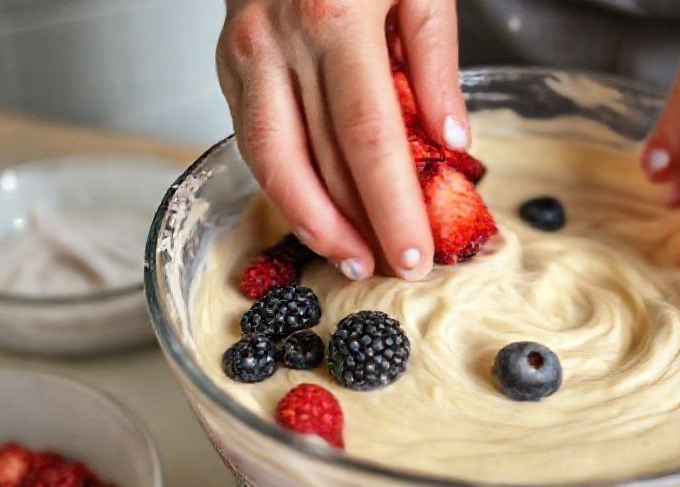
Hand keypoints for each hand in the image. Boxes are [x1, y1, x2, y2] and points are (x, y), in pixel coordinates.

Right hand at [216, 0, 468, 280]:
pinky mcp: (227, 63)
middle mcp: (278, 43)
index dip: (392, 207)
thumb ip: (436, 59)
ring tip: (350, 257)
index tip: (415, 254)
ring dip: (310, 222)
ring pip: (270, 163)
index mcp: (335, 18)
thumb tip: (452, 140)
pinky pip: (252, 139)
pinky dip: (284, 184)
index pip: (368, 140)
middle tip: (389, 269)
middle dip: (356, 229)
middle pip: (316, 163)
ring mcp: (244, 54)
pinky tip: (315, 211)